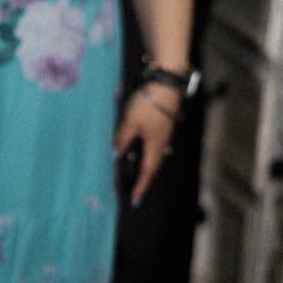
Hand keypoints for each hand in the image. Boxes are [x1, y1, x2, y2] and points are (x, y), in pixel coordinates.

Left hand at [113, 85, 178, 206]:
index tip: (134, 198)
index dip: (140, 185)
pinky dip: (145, 151)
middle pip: (152, 164)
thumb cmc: (148, 104)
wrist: (166, 84)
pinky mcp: (163, 123)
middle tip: (134, 187)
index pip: (147, 171)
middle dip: (143, 177)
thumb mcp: (130, 122)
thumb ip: (122, 138)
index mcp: (155, 145)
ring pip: (153, 154)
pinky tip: (138, 148)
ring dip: (144, 164)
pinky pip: (153, 144)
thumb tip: (115, 154)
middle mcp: (162, 142)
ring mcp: (164, 132)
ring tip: (134, 171)